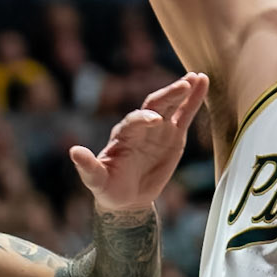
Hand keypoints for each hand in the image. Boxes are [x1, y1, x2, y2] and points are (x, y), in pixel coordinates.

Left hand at [70, 72, 209, 214]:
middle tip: (184, 85)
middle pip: (155, 105)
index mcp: (123, 135)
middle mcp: (141, 127)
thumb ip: (88, 167)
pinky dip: (194, 100)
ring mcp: (159, 129)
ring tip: (197, 77)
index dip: (143, 119)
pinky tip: (203, 83)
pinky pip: (185, 114)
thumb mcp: (96, 181)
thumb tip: (74, 152)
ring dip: (183, 91)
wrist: (126, 199)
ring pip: (171, 105)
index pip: (134, 121)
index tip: (155, 121)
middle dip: (168, 95)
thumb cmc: (109, 189)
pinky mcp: (173, 135)